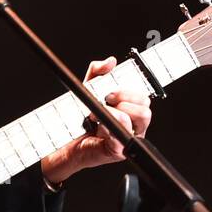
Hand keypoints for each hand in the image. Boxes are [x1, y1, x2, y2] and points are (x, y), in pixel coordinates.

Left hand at [39, 56, 152, 184]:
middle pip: (146, 107)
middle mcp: (133, 125)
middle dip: (125, 98)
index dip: (131, 91)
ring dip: (117, 111)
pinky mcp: (120, 150)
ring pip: (140, 118)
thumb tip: (110, 61)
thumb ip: (98, 72)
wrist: (66, 140)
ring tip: (97, 113)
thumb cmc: (79, 118)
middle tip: (106, 99)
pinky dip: (109, 125)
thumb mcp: (88, 89)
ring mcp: (128, 138)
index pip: (143, 97)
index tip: (112, 90)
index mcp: (130, 110)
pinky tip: (97, 125)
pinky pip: (123, 134)